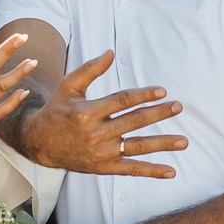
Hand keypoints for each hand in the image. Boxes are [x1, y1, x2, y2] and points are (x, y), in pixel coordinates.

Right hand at [17, 51, 186, 177]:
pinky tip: (170, 171)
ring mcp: (101, 153)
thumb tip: (111, 53)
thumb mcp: (68, 87)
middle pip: (133, 122)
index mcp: (87, 113)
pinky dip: (151, 171)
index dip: (142, 95)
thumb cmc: (57, 111)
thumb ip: (90, 69)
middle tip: (178, 107)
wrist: (40, 143)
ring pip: (137, 147)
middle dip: (158, 114)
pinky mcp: (103, 167)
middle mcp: (95, 134)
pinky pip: (131, 169)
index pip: (121, 101)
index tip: (162, 91)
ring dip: (162, 144)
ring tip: (184, 141)